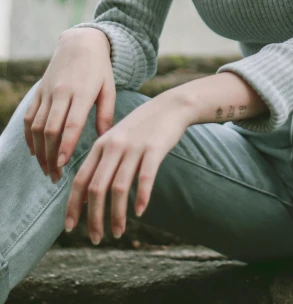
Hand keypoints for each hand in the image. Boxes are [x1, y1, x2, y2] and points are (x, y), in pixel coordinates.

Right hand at [24, 28, 113, 183]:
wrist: (80, 42)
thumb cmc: (100, 68)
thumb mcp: (109, 88)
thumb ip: (106, 114)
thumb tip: (105, 140)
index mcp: (83, 93)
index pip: (71, 124)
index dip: (65, 145)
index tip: (62, 165)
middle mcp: (62, 93)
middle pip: (51, 130)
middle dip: (51, 156)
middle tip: (56, 177)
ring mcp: (48, 92)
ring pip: (37, 126)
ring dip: (40, 151)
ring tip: (47, 170)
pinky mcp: (39, 91)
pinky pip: (30, 117)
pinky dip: (30, 136)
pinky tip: (35, 152)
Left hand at [64, 91, 191, 243]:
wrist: (170, 107)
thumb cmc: (142, 128)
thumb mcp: (116, 139)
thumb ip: (101, 162)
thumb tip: (87, 197)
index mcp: (101, 145)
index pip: (80, 180)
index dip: (73, 206)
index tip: (70, 228)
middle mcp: (114, 146)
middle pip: (96, 188)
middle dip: (93, 218)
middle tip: (96, 238)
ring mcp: (134, 147)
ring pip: (119, 187)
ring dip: (116, 215)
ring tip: (118, 233)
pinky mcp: (154, 148)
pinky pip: (145, 177)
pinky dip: (141, 197)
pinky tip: (140, 211)